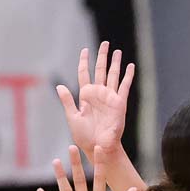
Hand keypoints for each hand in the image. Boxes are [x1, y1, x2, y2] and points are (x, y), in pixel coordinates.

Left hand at [56, 42, 134, 167]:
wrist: (98, 146)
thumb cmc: (84, 136)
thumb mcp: (72, 117)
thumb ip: (67, 101)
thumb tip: (59, 86)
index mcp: (86, 96)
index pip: (84, 74)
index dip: (84, 62)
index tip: (85, 50)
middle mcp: (99, 94)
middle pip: (100, 70)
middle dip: (102, 57)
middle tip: (105, 44)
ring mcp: (110, 97)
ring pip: (113, 75)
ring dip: (115, 63)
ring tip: (117, 51)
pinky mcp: (120, 103)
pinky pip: (124, 86)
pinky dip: (127, 76)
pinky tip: (130, 66)